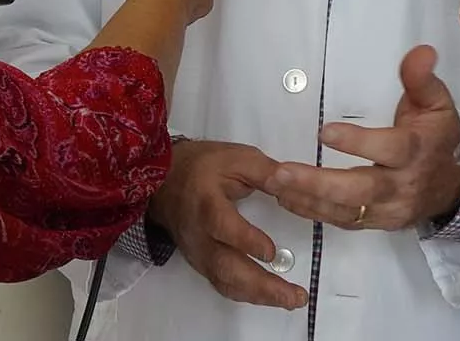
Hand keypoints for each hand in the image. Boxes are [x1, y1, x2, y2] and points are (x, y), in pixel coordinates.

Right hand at [148, 139, 306, 309]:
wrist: (164, 182)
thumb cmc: (202, 167)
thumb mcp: (236, 158)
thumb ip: (266, 172)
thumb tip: (295, 182)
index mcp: (207, 203)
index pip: (222, 226)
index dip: (246, 241)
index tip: (271, 252)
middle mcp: (200, 234)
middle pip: (226, 267)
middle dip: (262, 285)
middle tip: (295, 295)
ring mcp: (199, 253)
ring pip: (225, 281)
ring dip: (259, 295)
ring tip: (291, 300)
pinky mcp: (201, 263)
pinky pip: (222, 284)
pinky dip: (247, 295)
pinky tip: (269, 297)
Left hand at [264, 45, 459, 231]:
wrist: (454, 188)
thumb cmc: (439, 142)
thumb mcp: (437, 104)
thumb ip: (421, 79)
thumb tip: (420, 53)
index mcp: (414, 152)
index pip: (389, 148)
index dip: (358, 142)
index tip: (326, 131)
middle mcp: (400, 185)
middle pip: (360, 190)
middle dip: (319, 183)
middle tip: (283, 171)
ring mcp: (387, 209)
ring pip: (345, 210)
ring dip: (306, 198)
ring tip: (275, 182)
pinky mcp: (374, 222)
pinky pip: (340, 220)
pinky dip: (311, 211)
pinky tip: (286, 197)